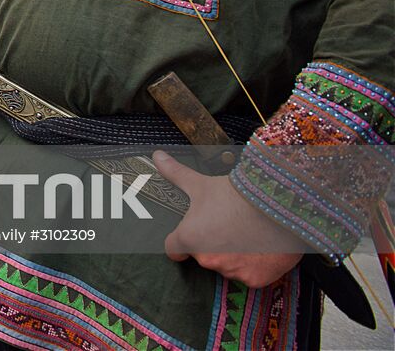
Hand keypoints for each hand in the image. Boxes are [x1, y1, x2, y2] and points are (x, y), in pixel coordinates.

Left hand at [154, 150, 305, 287]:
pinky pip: (249, 275)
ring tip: (245, 234)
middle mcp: (207, 259)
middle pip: (203, 256)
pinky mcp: (254, 280)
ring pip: (227, 266)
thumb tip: (157, 156)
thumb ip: (175, 173)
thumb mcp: (201, 184)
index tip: (184, 238)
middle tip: (226, 227)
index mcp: (189, 239)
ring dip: (233, 256)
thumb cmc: (236, 194)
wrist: (279, 204)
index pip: (173, 249)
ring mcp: (232, 271)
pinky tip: (260, 247)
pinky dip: (254, 265)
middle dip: (212, 245)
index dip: (177, 243)